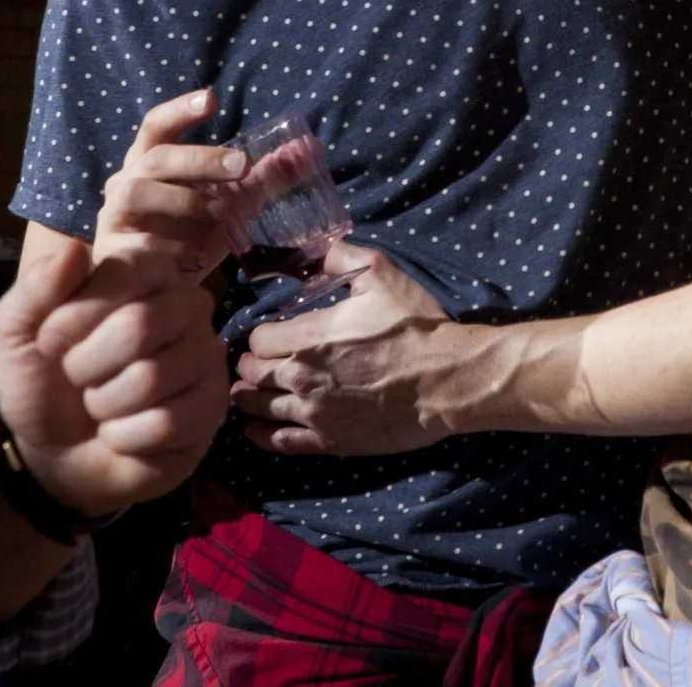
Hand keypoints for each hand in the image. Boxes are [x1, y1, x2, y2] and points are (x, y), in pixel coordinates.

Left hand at [0, 244, 227, 517]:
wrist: (59, 451)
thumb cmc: (45, 380)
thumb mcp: (19, 335)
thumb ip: (35, 290)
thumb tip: (74, 253)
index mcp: (144, 268)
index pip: (123, 272)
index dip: (74, 316)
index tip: (51, 340)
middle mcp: (186, 301)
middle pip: (139, 326)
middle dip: (86, 366)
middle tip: (78, 377)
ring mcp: (206, 353)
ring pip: (151, 379)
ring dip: (103, 405)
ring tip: (101, 404)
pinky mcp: (212, 405)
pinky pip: (166, 424)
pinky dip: (124, 437)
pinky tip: (123, 431)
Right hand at [95, 90, 245, 273]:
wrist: (158, 290)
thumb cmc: (188, 234)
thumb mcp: (227, 204)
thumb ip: (260, 179)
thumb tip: (304, 151)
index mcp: (150, 161)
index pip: (157, 124)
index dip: (180, 110)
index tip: (211, 98)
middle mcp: (125, 181)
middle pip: (156, 157)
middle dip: (200, 159)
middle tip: (242, 166)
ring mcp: (113, 216)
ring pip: (136, 192)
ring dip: (183, 199)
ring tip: (220, 213)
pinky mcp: (112, 251)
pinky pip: (136, 241)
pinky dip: (170, 247)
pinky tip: (195, 256)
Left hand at [233, 239, 458, 456]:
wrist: (446, 380)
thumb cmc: (415, 326)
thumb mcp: (380, 274)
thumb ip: (340, 258)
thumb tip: (315, 249)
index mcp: (310, 336)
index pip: (258, 339)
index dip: (261, 335)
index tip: (269, 334)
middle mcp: (302, 377)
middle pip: (252, 375)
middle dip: (250, 366)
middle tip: (253, 363)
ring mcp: (314, 413)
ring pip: (259, 408)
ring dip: (248, 399)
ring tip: (245, 394)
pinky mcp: (330, 442)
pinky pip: (280, 442)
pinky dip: (261, 435)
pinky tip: (255, 429)